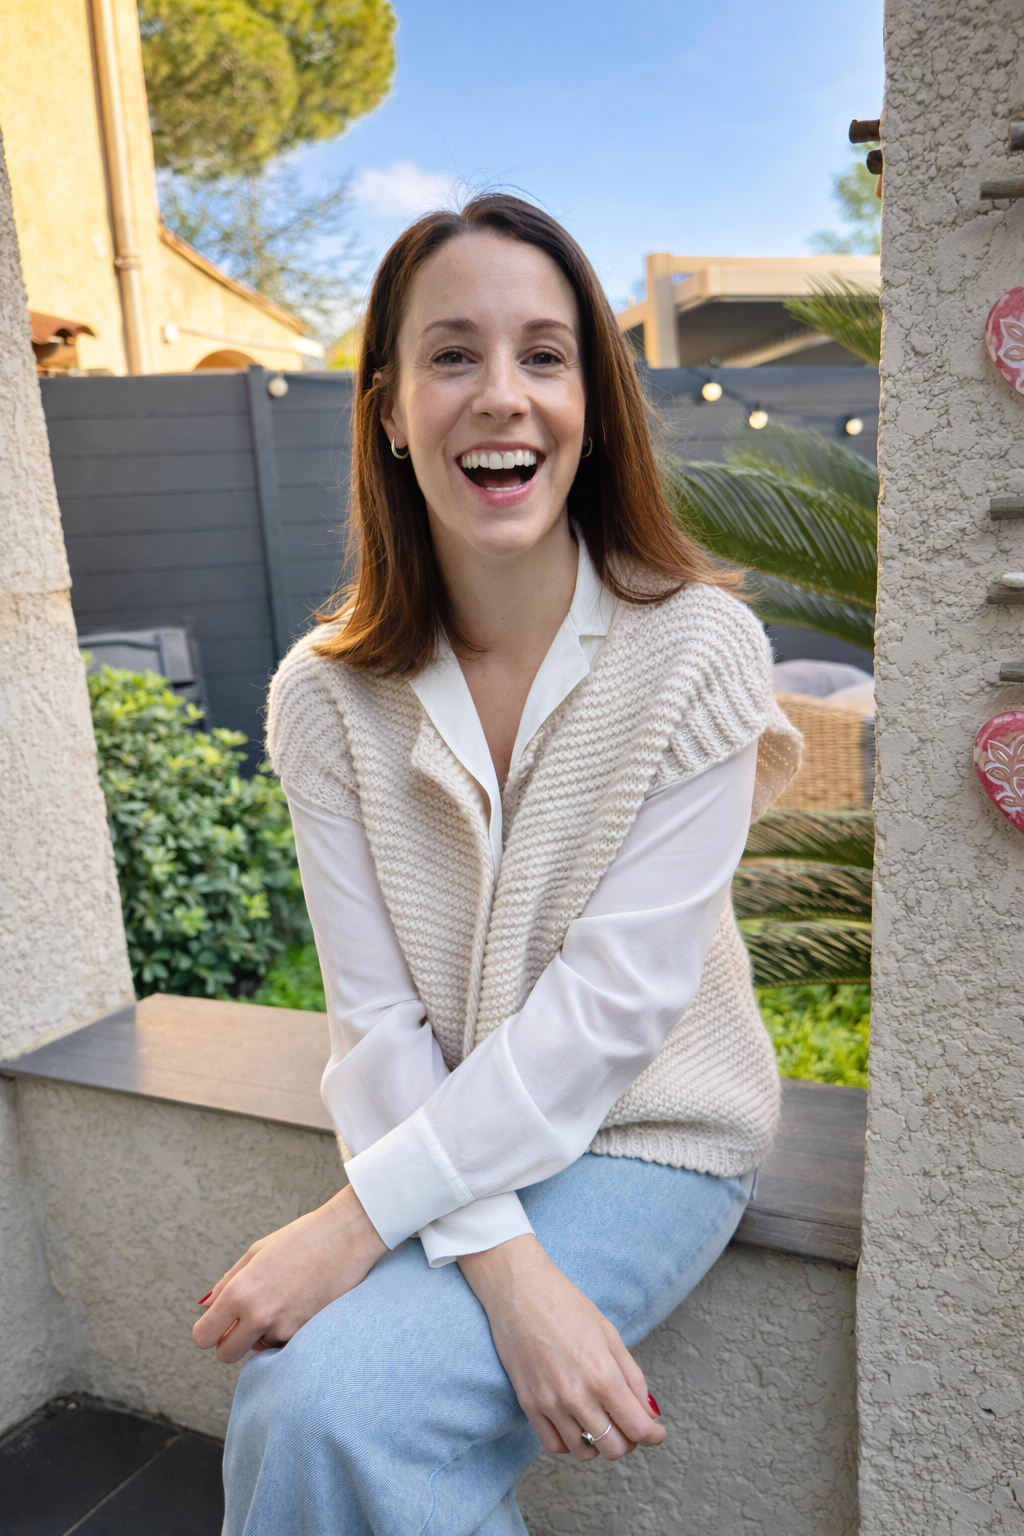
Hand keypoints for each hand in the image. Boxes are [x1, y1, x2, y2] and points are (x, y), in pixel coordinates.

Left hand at [192, 1184, 387, 1363]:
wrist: (347, 1237)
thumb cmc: (301, 1238)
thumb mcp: (256, 1252)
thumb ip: (227, 1283)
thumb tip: (206, 1307)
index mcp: (240, 1291)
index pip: (203, 1337)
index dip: (209, 1331)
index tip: (220, 1323)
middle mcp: (259, 1315)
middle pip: (225, 1354)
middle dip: (231, 1341)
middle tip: (246, 1320)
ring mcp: (285, 1328)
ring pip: (257, 1349)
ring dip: (262, 1336)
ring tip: (282, 1303)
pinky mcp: (307, 1334)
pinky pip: (284, 1346)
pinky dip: (286, 1333)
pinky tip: (298, 1307)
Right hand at [458, 1235, 663, 1462]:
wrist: (519, 1289)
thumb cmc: (566, 1304)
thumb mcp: (609, 1334)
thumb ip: (632, 1376)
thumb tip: (648, 1412)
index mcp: (603, 1375)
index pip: (638, 1428)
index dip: (653, 1436)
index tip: (656, 1433)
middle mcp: (577, 1396)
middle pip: (614, 1448)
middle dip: (629, 1441)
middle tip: (629, 1424)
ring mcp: (550, 1403)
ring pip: (584, 1452)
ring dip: (599, 1444)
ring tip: (602, 1424)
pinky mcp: (528, 1404)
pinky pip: (554, 1445)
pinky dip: (570, 1443)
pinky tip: (575, 1425)